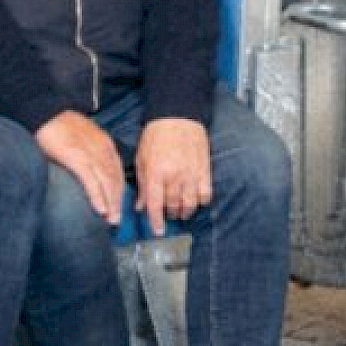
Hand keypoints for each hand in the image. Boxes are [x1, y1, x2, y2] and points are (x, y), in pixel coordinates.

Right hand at [36, 110, 124, 224]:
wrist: (45, 112)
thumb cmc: (59, 125)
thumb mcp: (81, 137)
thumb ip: (88, 152)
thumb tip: (89, 170)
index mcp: (104, 143)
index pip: (116, 170)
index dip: (118, 189)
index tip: (117, 204)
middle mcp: (102, 149)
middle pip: (115, 179)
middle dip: (117, 201)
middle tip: (116, 219)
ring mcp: (90, 153)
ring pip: (106, 182)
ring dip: (110, 203)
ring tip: (111, 219)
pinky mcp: (77, 157)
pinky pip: (91, 181)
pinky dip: (97, 196)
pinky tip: (100, 209)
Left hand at [134, 117, 211, 234]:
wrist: (178, 115)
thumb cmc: (157, 134)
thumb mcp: (142, 158)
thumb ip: (143, 183)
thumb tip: (140, 205)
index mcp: (156, 172)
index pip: (155, 204)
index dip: (156, 221)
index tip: (158, 230)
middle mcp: (174, 176)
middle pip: (172, 206)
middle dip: (169, 214)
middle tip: (167, 214)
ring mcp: (191, 174)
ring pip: (190, 204)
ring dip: (184, 211)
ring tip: (181, 211)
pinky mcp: (204, 170)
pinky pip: (205, 194)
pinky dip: (201, 201)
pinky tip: (196, 200)